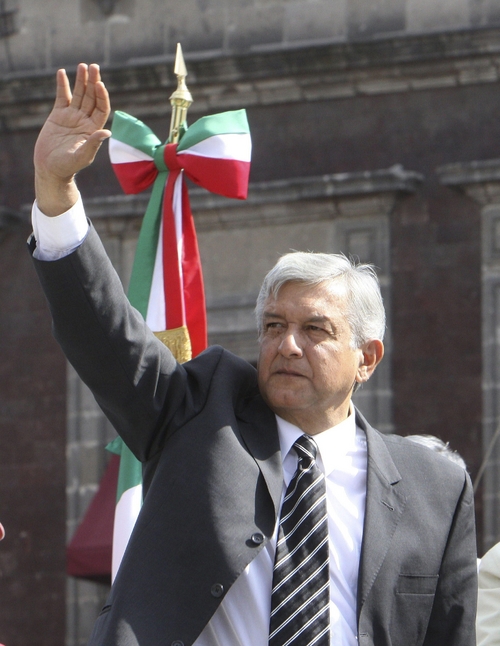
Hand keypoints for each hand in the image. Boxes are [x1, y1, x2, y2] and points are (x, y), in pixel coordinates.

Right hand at [34, 63, 110, 215]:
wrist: (50, 168)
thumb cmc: (68, 166)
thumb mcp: (82, 156)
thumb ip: (93, 143)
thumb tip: (107, 131)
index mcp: (93, 129)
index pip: (101, 108)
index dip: (102, 96)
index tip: (100, 84)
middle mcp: (85, 120)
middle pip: (91, 98)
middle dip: (93, 82)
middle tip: (94, 67)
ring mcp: (72, 116)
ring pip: (78, 94)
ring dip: (81, 80)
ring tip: (82, 66)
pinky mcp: (58, 115)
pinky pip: (61, 96)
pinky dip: (62, 85)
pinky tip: (62, 73)